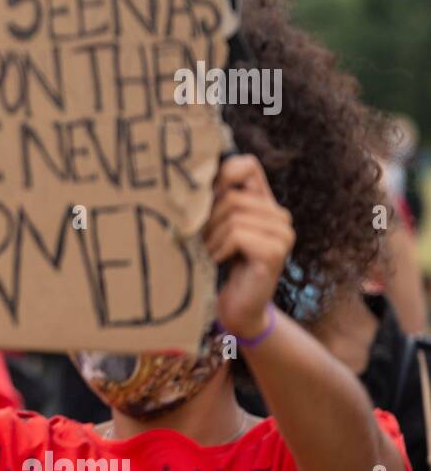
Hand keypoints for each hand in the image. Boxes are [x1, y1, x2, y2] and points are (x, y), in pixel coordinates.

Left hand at [202, 155, 293, 338]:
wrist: (236, 306)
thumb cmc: (219, 263)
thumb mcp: (214, 225)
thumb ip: (212, 200)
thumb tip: (187, 174)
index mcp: (265, 202)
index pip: (247, 164)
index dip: (221, 176)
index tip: (202, 200)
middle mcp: (280, 215)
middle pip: (233, 196)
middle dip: (209, 219)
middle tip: (201, 239)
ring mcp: (283, 233)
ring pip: (234, 215)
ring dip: (212, 237)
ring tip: (209, 252)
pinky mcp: (276, 251)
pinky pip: (237, 235)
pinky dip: (220, 248)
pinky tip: (217, 260)